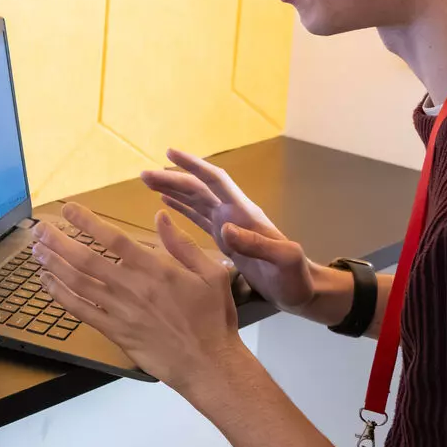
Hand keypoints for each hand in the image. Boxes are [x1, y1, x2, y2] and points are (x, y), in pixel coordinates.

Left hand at [32, 205, 247, 394]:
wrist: (208, 364)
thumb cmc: (213, 318)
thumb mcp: (211, 274)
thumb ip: (183, 244)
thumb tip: (160, 216)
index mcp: (155, 269)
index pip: (113, 240)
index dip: (88, 222)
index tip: (68, 209)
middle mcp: (132, 287)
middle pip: (85, 259)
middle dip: (58, 241)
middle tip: (39, 229)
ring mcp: (120, 311)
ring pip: (78, 283)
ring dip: (54, 265)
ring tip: (36, 251)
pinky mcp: (114, 332)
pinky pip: (81, 311)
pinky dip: (60, 295)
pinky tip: (47, 283)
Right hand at [140, 149, 318, 314]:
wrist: (303, 292)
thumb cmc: (296, 278)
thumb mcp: (284, 261)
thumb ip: (258, 244)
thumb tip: (225, 227)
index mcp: (245, 214)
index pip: (216, 181)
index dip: (194, 166)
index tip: (170, 154)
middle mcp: (234, 214)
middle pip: (199, 188)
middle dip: (173, 178)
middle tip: (143, 175)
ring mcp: (229, 226)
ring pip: (196, 200)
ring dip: (173, 190)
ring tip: (148, 183)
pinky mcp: (225, 241)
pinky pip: (198, 218)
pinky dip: (181, 208)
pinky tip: (165, 204)